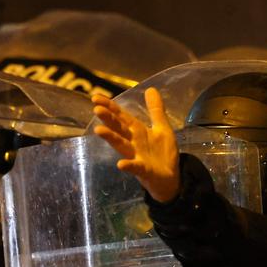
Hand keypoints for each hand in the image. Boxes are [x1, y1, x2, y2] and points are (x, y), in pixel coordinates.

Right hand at [92, 88, 179, 202]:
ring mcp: (136, 157)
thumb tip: (150, 89)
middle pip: (119, 129)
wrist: (171, 178)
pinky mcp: (144, 171)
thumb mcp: (162, 128)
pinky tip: (121, 164)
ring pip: (121, 145)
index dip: (110, 106)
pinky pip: (135, 168)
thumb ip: (156, 110)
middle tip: (97, 109)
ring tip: (99, 130)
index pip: (122, 116)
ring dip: (111, 138)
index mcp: (137, 131)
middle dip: (108, 119)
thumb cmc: (163, 153)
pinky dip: (128, 166)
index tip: (96, 97)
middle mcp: (133, 143)